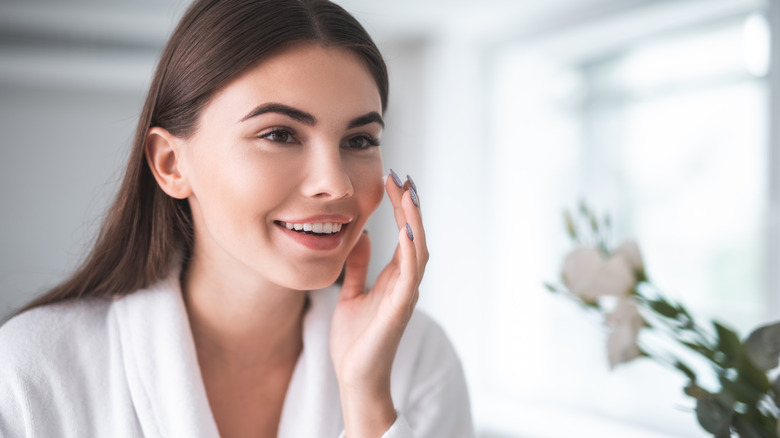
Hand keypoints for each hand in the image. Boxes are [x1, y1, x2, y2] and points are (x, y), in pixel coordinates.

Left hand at [329, 172, 427, 435]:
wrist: (355, 377)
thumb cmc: (355, 340)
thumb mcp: (352, 294)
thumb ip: (358, 268)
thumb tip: (358, 238)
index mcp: (394, 277)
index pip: (402, 233)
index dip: (399, 206)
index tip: (392, 180)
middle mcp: (405, 282)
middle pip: (414, 235)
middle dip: (409, 205)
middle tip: (402, 176)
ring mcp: (405, 294)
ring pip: (418, 249)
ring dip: (414, 220)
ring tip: (408, 193)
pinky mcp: (400, 308)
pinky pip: (410, 275)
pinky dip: (411, 251)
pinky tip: (406, 229)